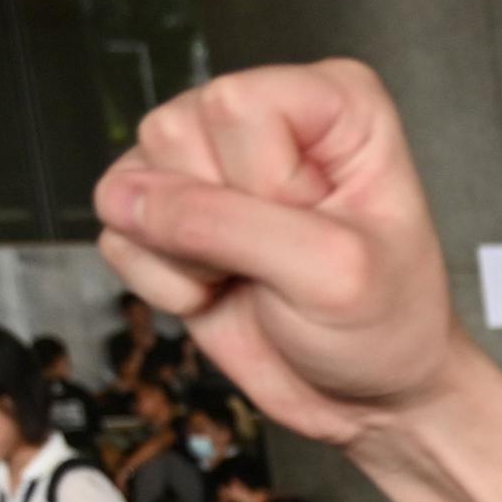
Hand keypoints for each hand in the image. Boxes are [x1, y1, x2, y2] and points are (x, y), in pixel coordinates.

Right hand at [91, 61, 462, 450]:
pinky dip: (160, 282)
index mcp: (331, 102)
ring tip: (251, 275)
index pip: (234, 104)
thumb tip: (125, 200)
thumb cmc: (385, 328)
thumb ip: (227, 226)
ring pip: (133, 179)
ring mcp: (208, 163)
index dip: (262, 183)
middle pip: (172, 131)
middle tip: (280, 260)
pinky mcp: (167, 218)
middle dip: (220, 220)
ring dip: (186, 254)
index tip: (313, 228)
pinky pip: (116, 235)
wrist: (367, 399)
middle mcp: (263, 116)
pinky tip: (217, 292)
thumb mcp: (330, 274)